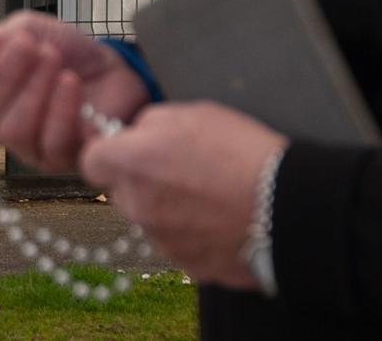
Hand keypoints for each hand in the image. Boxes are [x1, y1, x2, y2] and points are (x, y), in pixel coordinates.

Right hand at [0, 12, 149, 173]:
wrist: (113, 66)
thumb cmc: (65, 50)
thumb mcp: (28, 30)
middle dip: (7, 75)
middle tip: (32, 47)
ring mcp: (28, 145)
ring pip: (13, 130)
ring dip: (35, 90)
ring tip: (55, 60)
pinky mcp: (61, 159)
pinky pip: (50, 143)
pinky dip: (60, 109)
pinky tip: (71, 84)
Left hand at [80, 102, 285, 288]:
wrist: (290, 206)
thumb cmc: (241, 152)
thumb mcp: (190, 114)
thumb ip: (149, 125)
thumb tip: (134, 136)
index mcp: (131, 164)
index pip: (91, 162)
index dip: (108, 154)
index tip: (128, 150)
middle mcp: (138, 207)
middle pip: (122, 193)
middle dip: (141, 183)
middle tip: (180, 172)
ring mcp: (163, 241)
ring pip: (150, 222)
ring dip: (167, 211)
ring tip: (209, 197)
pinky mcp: (190, 267)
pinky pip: (180, 246)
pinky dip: (193, 235)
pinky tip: (221, 220)